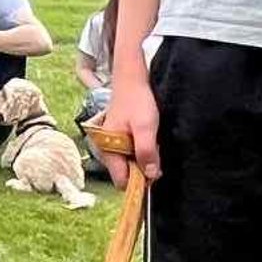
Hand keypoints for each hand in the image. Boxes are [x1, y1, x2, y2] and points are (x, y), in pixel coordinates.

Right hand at [95, 71, 158, 188]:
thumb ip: (146, 152)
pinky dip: (141, 151)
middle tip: (155, 151)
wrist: (132, 81)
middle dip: (142, 169)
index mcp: (108, 150)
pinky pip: (130, 154)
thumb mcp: (145, 127)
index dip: (139, 181)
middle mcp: (106, 151)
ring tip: (151, 142)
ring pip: (129, 164)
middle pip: (126, 174)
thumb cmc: (137, 101)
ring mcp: (112, 146)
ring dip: (143, 159)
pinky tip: (148, 139)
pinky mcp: (118, 141)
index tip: (154, 171)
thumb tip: (150, 176)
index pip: (122, 181)